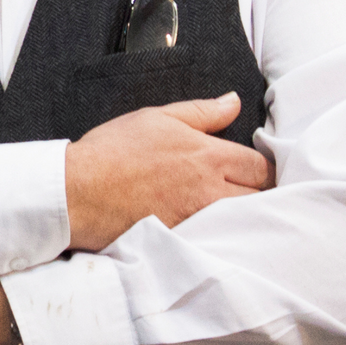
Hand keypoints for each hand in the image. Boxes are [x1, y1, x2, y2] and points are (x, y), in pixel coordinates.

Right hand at [65, 92, 274, 250]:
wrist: (80, 191)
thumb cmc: (113, 151)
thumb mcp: (157, 117)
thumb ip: (202, 112)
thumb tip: (232, 101)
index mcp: (208, 155)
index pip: (261, 166)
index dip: (265, 168)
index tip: (258, 170)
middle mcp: (210, 190)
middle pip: (261, 198)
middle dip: (261, 194)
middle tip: (249, 191)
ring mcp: (199, 220)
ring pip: (244, 223)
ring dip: (245, 216)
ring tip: (237, 213)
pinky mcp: (184, 242)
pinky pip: (219, 243)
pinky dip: (223, 238)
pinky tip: (216, 235)